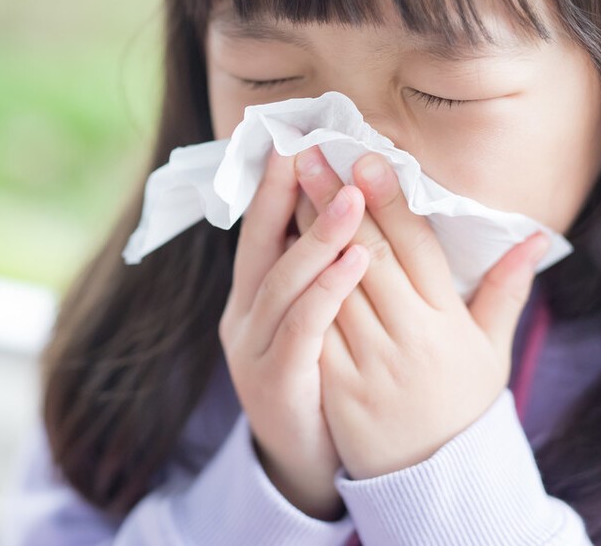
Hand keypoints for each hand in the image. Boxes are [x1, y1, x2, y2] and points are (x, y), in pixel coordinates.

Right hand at [219, 147, 371, 518]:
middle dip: (286, 195)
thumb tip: (340, 209)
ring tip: (352, 197)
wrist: (305, 462)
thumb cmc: (317, 379)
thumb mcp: (311, 320)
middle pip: (261, 245)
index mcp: (252, 298)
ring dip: (318, 236)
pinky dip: (327, 291)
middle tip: (312, 148)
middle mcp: (244, 317)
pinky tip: (356, 261)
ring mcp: (254, 350)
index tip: (293, 137)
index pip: (260, 230)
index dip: (274, 186)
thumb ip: (316, 270)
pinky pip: (303, 328)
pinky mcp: (276, 382)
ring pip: (283, 283)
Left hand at [291, 146, 550, 479]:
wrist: (432, 479)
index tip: (365, 158)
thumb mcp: (491, 350)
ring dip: (307, 233)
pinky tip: (275, 249)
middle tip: (311, 154)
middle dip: (337, 201)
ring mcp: (369, 364)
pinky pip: (312, 329)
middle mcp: (409, 339)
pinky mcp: (336, 386)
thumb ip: (506, 289)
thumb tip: (537, 235)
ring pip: (333, 286)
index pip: (416, 249)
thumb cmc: (460, 404)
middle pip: (368, 257)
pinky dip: (295, 288)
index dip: (389, 201)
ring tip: (286, 186)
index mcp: (447, 323)